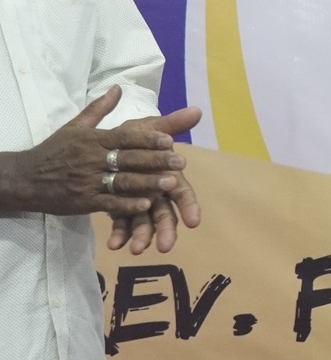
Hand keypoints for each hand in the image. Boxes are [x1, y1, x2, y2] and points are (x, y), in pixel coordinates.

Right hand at [0, 89, 188, 217]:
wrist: (24, 178)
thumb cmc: (55, 151)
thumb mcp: (75, 126)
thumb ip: (100, 109)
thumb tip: (119, 87)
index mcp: (92, 139)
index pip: (124, 137)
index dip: (147, 139)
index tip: (170, 140)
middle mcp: (91, 159)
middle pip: (128, 159)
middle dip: (156, 161)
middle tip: (182, 162)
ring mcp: (87, 181)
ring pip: (121, 181)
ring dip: (147, 183)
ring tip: (171, 184)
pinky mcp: (83, 201)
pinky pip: (108, 203)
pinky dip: (127, 204)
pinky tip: (147, 204)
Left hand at [106, 109, 202, 253]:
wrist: (103, 147)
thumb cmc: (131, 139)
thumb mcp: (148, 128)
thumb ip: (171, 123)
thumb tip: (197, 109)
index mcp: (166, 175)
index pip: (182, 193)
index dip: (189, 207)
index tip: (194, 222)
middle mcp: (155, 192)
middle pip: (165, 213)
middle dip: (165, 231)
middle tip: (164, 247)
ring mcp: (138, 202)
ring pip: (143, 222)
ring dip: (141, 237)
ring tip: (135, 250)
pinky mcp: (120, 208)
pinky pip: (121, 223)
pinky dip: (120, 234)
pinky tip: (114, 244)